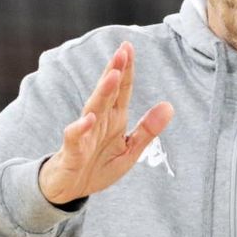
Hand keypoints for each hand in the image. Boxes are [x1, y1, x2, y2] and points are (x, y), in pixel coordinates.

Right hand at [38, 42, 173, 204]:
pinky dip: (80, 128)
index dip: (127, 70)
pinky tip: (89, 118)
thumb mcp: (130, 151)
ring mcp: (84, 135)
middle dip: (115, 71)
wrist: (67, 190)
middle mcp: (98, 121)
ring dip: (102, 92)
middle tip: (122, 50)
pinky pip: (75, 138)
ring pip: (93, 109)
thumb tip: (169, 106)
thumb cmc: (97, 167)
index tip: (129, 47)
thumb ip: (148, 130)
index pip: (122, 90)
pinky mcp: (72, 152)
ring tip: (112, 75)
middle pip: (107, 93)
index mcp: (114, 119)